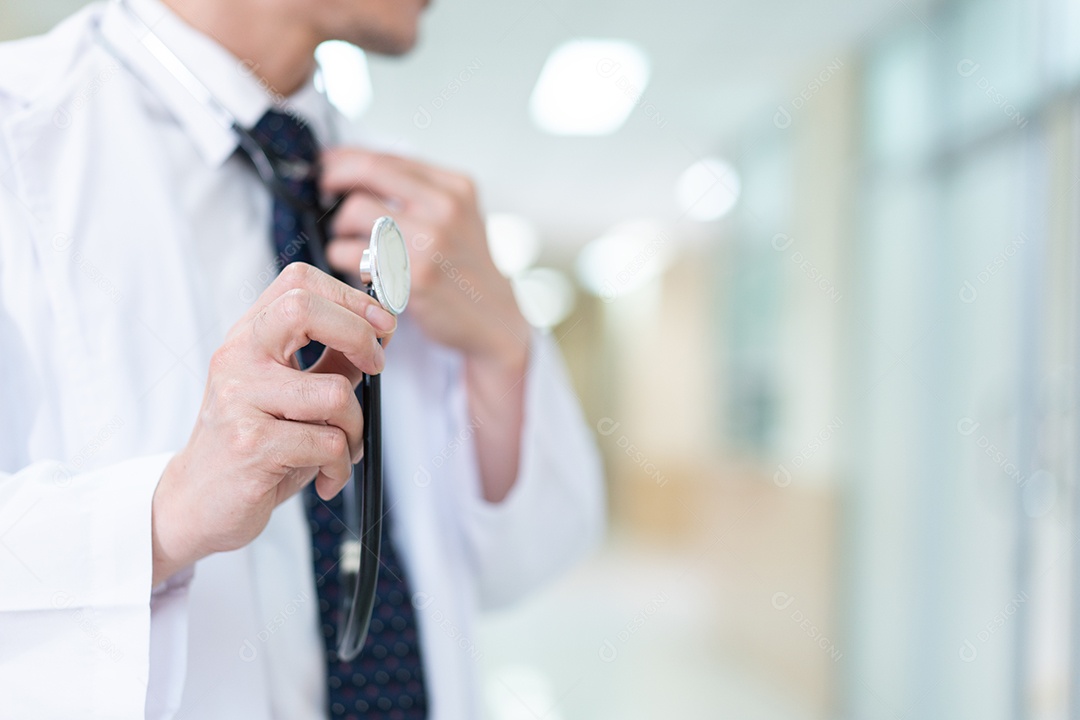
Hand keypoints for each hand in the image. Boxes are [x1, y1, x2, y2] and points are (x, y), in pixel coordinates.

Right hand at [151, 263, 396, 584]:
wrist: (197, 503)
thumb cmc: (254, 445)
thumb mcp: (293, 393)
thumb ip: (332, 359)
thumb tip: (380, 330)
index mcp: (249, 337)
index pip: (298, 281)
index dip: (351, 296)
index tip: (382, 325)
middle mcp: (238, 358)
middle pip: (304, 309)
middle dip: (359, 336)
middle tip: (376, 368)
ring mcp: (240, 398)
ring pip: (335, 393)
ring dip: (356, 428)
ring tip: (342, 448)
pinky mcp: (251, 444)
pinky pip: (329, 443)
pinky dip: (341, 466)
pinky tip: (325, 477)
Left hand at [319, 148, 529, 371]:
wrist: (495, 319)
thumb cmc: (466, 270)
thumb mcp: (458, 217)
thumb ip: (417, 192)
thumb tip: (356, 168)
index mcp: (455, 187)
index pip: (386, 157)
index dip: (346, 158)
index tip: (328, 165)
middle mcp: (446, 208)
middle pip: (366, 173)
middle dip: (333, 180)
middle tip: (324, 193)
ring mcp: (431, 241)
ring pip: (353, 211)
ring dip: (338, 227)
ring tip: (348, 241)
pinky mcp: (413, 276)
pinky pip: (350, 253)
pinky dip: (342, 257)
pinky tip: (356, 267)